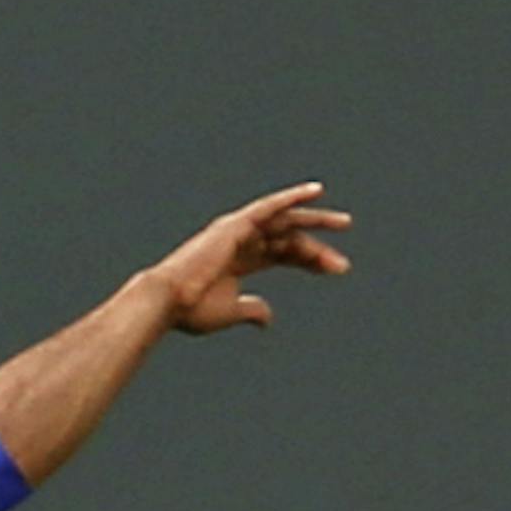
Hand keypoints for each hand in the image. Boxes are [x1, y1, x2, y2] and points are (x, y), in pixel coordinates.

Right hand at [148, 181, 351, 334]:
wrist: (166, 302)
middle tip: (342, 264)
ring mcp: (238, 230)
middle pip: (288, 238)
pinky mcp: (235, 224)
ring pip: (284, 222)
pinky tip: (315, 192)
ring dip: (314, 222)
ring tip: (343, 224)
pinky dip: (291, 197)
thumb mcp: (229, 312)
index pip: (282, 254)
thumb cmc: (190, 310)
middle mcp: (241, 240)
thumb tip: (268, 318)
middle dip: (316, 250)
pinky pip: (269, 206)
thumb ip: (251, 309)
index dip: (309, 260)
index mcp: (239, 260)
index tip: (335, 270)